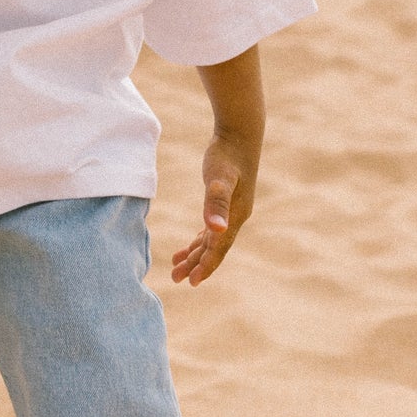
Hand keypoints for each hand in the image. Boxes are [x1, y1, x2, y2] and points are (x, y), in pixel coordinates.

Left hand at [171, 131, 257, 286]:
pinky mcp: (226, 201)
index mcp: (235, 217)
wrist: (240, 134)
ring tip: (177, 266)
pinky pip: (212, 228)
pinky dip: (200, 238)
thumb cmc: (227, 155)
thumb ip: (216, 201)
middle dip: (197, 264)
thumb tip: (215, 230)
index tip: (191, 282)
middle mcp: (235, 217)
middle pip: (214, 248)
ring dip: (196, 253)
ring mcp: (232, 210)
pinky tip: (192, 243)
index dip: (206, 266)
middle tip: (177, 278)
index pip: (218, 248)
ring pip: (212, 240)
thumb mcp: (219, 178)